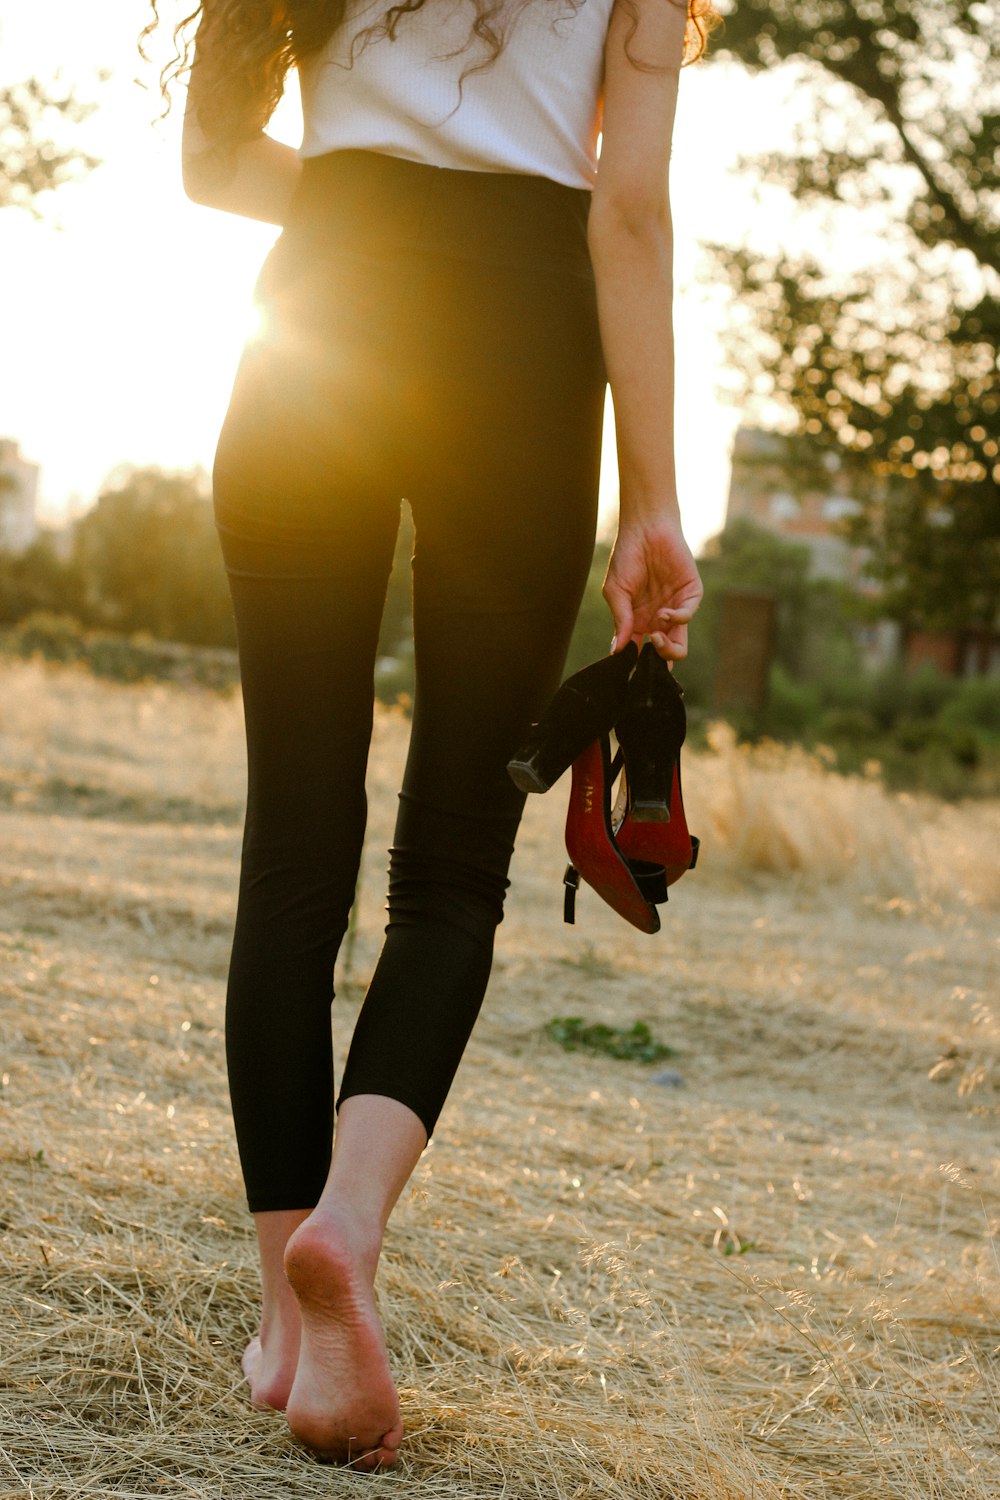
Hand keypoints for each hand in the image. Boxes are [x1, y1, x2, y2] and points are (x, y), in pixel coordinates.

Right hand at [603, 516, 702, 660]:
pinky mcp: (690, 595)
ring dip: (668, 649)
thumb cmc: (626, 557)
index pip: (640, 652)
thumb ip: (619, 620)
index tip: (630, 662)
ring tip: (656, 638)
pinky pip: (687, 616)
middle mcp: (658, 620)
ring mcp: (675, 609)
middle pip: (664, 655)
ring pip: (679, 645)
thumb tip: (617, 650)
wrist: (644, 529)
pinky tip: (662, 614)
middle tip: (649, 649)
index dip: (637, 662)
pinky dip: (676, 620)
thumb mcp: (616, 591)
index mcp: (638, 622)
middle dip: (659, 661)